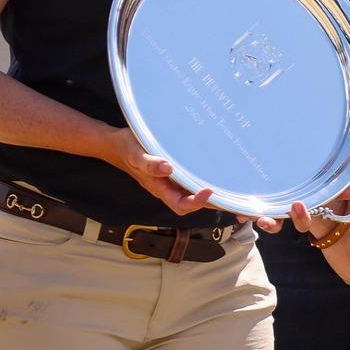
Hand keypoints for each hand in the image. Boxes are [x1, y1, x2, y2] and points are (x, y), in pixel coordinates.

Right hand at [97, 126, 219, 217]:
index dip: (196, 202)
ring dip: (211, 191)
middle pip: (193, 202)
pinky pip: (191, 178)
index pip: (182, 204)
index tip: (210, 190)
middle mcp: (169, 187)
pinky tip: (217, 168)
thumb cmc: (128, 149)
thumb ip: (149, 164)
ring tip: (231, 183)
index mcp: (160, 188)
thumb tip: (167, 168)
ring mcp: (172, 180)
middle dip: (212, 201)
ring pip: (194, 191)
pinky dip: (204, 177)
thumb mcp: (137, 155)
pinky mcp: (176, 170)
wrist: (118, 144)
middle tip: (232, 190)